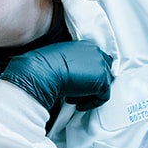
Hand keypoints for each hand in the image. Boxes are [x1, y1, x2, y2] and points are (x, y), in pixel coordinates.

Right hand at [0, 40, 114, 110]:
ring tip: (72, 97)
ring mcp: (101, 65)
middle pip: (103, 70)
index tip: (77, 83)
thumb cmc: (45, 66)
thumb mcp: (59, 59)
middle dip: (91, 83)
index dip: (88, 74)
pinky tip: (76, 102)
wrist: (44, 71)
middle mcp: (95, 52)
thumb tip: (73, 75)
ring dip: (88, 93)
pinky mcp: (103, 81)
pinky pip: (103, 97)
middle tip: (77, 91)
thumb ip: (72, 64)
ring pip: (103, 84)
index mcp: (85, 45)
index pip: (95, 60)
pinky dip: (90, 102)